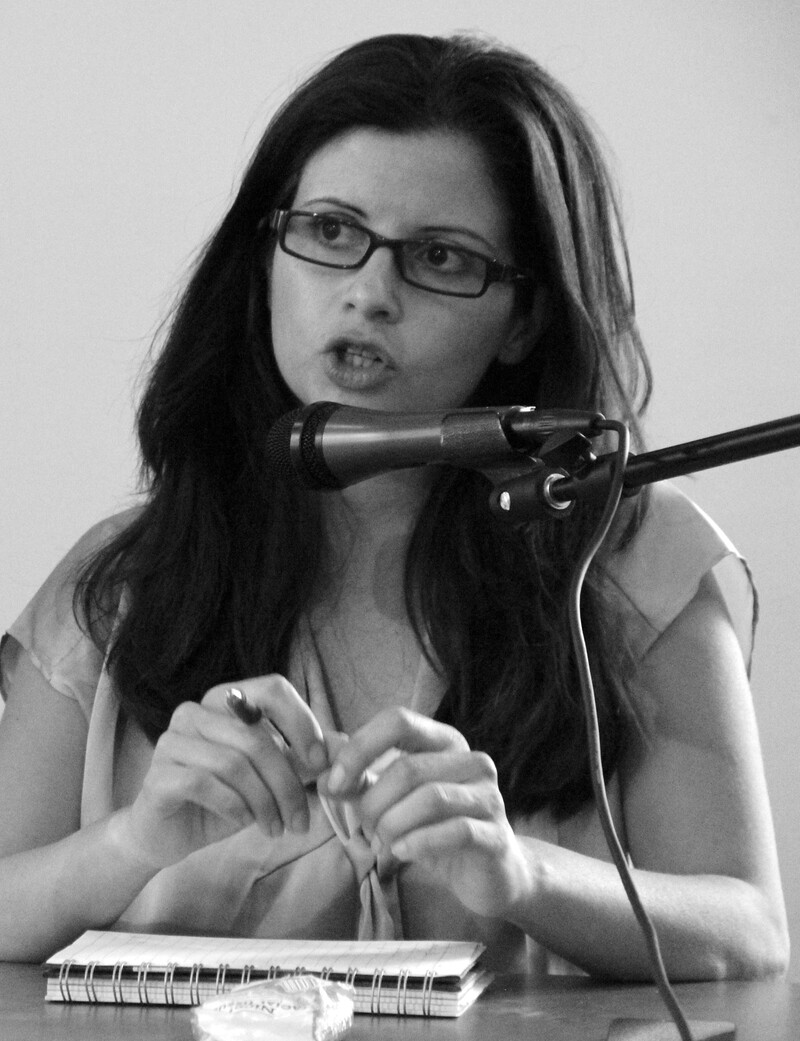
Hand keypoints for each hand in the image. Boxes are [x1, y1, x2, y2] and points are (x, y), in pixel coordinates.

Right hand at [118, 675, 328, 868]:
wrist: (169, 835)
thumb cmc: (225, 799)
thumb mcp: (272, 777)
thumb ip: (305, 759)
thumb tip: (343, 744)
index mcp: (227, 700)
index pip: (273, 688)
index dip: (301, 722)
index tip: (320, 764)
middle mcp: (196, 711)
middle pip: (257, 736)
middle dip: (287, 783)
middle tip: (301, 820)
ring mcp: (172, 740)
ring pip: (234, 764)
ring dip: (264, 803)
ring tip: (275, 828)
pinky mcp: (157, 774)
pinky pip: (204, 784)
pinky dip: (233, 808)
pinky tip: (242, 821)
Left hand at [318, 707, 531, 919]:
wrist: (490, 875)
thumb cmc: (435, 829)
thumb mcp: (391, 799)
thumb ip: (360, 775)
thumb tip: (322, 752)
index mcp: (444, 741)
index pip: (398, 720)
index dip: (360, 748)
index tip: (331, 783)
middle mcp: (472, 760)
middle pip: (407, 767)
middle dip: (372, 802)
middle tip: (362, 828)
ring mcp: (489, 797)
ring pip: (429, 798)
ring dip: (392, 825)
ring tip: (381, 844)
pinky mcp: (496, 835)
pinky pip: (454, 831)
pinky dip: (418, 843)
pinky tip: (401, 854)